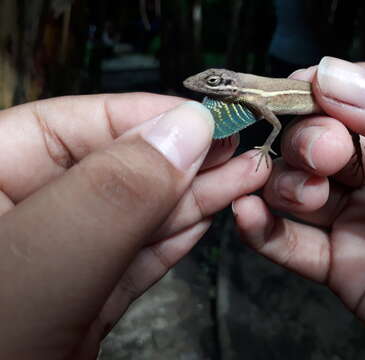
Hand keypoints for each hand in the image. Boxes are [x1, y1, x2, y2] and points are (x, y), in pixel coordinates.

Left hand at [0, 94, 269, 358]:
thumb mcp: (35, 268)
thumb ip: (111, 193)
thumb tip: (185, 131)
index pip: (77, 124)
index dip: (150, 117)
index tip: (212, 117)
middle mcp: (23, 208)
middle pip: (116, 165)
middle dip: (184, 156)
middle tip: (244, 144)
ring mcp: (57, 254)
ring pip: (134, 211)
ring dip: (194, 193)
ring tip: (246, 173)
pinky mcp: (83, 294)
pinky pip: (135, 253)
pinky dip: (175, 234)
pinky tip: (209, 212)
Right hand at [234, 57, 364, 357]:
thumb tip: (333, 76)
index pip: (357, 96)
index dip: (324, 91)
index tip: (300, 92)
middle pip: (317, 140)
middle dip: (306, 141)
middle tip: (323, 157)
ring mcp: (361, 221)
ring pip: (295, 188)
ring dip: (282, 183)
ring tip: (306, 196)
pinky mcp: (344, 269)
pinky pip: (290, 245)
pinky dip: (261, 229)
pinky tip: (248, 216)